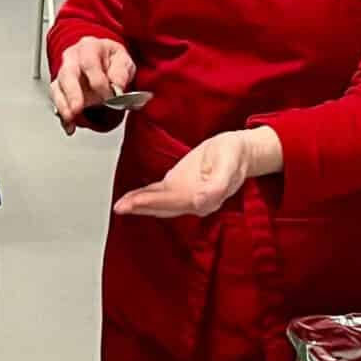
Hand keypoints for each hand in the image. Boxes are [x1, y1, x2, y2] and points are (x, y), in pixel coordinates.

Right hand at [50, 37, 134, 126]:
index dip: (98, 82)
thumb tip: (117, 86)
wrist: (104, 62)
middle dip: (71, 94)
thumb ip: (121, 71)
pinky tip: (69, 124)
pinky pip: (58, 102)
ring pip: (58, 88)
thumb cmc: (111, 59)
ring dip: (63, 106)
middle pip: (67, 74)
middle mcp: (73, 59)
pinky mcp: (61, 89)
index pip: (89, 63)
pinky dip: (63, 115)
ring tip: (70, 119)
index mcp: (89, 47)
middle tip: (77, 109)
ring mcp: (64, 73)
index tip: (109, 97)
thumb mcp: (123, 59)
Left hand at [114, 128, 282, 219]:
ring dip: (139, 205)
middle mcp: (192, 200)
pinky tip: (133, 198)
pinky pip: (160, 194)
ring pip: (158, 203)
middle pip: (162, 207)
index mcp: (203, 198)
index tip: (135, 202)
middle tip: (120, 207)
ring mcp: (185, 195)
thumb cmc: (235, 155)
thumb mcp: (229, 164)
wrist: (240, 152)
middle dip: (140, 207)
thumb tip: (201, 202)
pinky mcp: (180, 186)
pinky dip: (145, 197)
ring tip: (121, 205)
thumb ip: (218, 185)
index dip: (153, 202)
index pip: (173, 202)